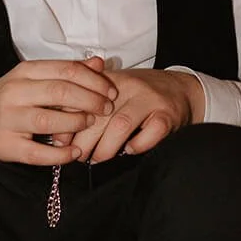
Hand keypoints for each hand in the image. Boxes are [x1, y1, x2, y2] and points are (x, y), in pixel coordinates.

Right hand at [0, 56, 117, 165]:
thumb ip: (65, 72)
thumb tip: (99, 62)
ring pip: (49, 121)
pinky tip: (74, 152)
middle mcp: (14, 93)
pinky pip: (38, 153)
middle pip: (60, 92)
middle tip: (106, 108)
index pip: (66, 70)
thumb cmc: (7, 100)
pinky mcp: (5, 145)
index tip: (111, 91)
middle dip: (91, 100)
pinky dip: (61, 154)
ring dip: (76, 123)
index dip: (94, 81)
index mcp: (23, 72)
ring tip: (90, 124)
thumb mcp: (32, 79)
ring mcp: (7, 119)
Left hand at [68, 67, 201, 163]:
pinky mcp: (168, 115)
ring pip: (121, 125)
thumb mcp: (113, 91)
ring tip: (98, 159)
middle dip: (83, 140)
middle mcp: (130, 87)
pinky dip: (138, 145)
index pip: (82, 98)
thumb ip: (87, 106)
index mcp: (111, 80)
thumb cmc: (139, 95)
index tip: (60, 140)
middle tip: (77, 156)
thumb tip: (59, 136)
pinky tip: (130, 151)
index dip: (67, 121)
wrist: (181, 89)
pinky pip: (151, 132)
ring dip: (106, 147)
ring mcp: (150, 100)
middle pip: (98, 115)